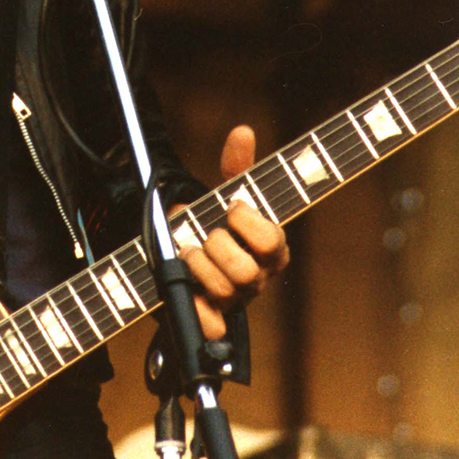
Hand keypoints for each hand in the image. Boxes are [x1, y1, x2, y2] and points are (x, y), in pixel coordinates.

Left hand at [172, 124, 289, 339]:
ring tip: (186, 251)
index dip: (247, 221)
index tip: (230, 206)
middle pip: (245, 270)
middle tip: (203, 233)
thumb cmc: (215, 224)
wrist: (186, 258)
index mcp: (271, 250)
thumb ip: (236, 166)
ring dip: (196, 264)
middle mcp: (258, 279)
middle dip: (216, 245)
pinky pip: (211, 326)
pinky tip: (186, 288)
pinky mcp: (213, 321)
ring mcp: (236, 302)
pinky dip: (196, 308)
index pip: (272, 241)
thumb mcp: (225, 194)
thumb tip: (243, 132)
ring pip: (223, 290)